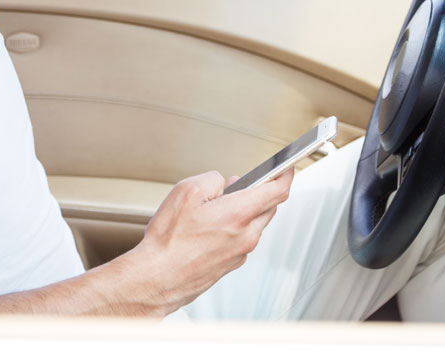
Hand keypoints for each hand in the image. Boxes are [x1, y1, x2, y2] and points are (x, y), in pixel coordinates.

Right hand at [125, 168, 292, 313]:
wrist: (158, 278)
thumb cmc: (169, 241)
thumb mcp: (186, 191)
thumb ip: (212, 179)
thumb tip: (222, 182)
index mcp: (239, 214)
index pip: (277, 190)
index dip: (286, 174)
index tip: (287, 167)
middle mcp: (246, 236)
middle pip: (269, 207)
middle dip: (260, 191)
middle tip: (242, 183)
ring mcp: (240, 253)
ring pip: (255, 224)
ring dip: (245, 210)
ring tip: (219, 206)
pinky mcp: (231, 264)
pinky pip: (243, 239)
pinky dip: (235, 228)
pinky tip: (212, 227)